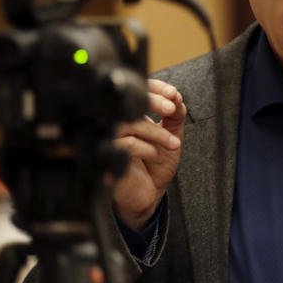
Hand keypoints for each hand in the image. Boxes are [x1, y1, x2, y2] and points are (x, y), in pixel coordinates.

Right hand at [111, 79, 186, 228]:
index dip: (155, 88)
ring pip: (128, 123)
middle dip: (154, 102)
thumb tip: (176, 96)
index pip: (136, 90)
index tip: (173, 94)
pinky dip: (146, 148)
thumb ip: (174, 115)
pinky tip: (155, 155)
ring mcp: (108, 139)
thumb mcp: (171, 135)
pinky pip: (125, 145)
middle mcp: (115, 123)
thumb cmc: (155, 164)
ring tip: (173, 144)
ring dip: (156, 132)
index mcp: (129, 114)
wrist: (149, 194)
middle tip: (172, 109)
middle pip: (127, 102)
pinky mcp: (106, 157)